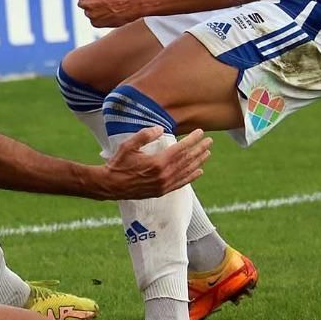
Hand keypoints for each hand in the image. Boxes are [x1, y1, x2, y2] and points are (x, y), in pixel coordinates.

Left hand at [76, 0, 144, 27]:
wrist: (131, 4)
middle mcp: (85, 3)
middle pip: (82, 4)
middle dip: (90, 3)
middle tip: (102, 2)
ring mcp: (90, 14)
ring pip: (89, 13)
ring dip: (95, 11)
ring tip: (108, 8)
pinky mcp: (95, 23)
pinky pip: (94, 21)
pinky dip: (99, 19)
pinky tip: (109, 14)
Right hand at [96, 127, 212, 200]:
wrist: (111, 185)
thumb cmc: (118, 164)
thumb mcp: (128, 146)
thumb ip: (145, 136)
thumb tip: (160, 128)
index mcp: (157, 163)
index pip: (180, 149)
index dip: (192, 140)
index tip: (201, 132)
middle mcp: (163, 175)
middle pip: (187, 160)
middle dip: (199, 149)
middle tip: (209, 141)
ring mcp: (164, 185)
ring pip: (186, 171)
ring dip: (198, 161)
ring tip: (207, 153)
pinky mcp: (161, 191)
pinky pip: (181, 183)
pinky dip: (191, 177)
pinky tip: (199, 171)